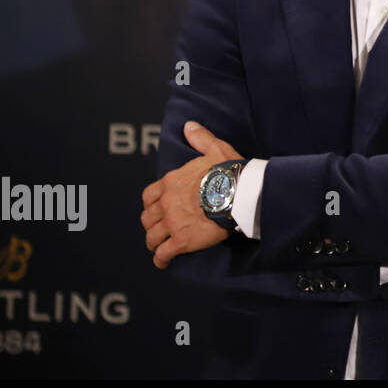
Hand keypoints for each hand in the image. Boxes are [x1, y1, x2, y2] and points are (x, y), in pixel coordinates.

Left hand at [141, 121, 243, 268]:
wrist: (239, 192)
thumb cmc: (229, 171)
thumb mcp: (215, 148)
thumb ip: (201, 138)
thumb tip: (189, 125)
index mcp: (171, 182)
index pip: (149, 196)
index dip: (152, 204)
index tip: (158, 209)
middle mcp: (166, 203)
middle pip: (148, 218)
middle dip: (152, 225)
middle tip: (160, 229)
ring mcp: (172, 223)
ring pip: (152, 236)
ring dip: (154, 242)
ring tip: (160, 247)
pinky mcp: (182, 240)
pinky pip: (163, 253)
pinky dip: (161, 259)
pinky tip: (164, 261)